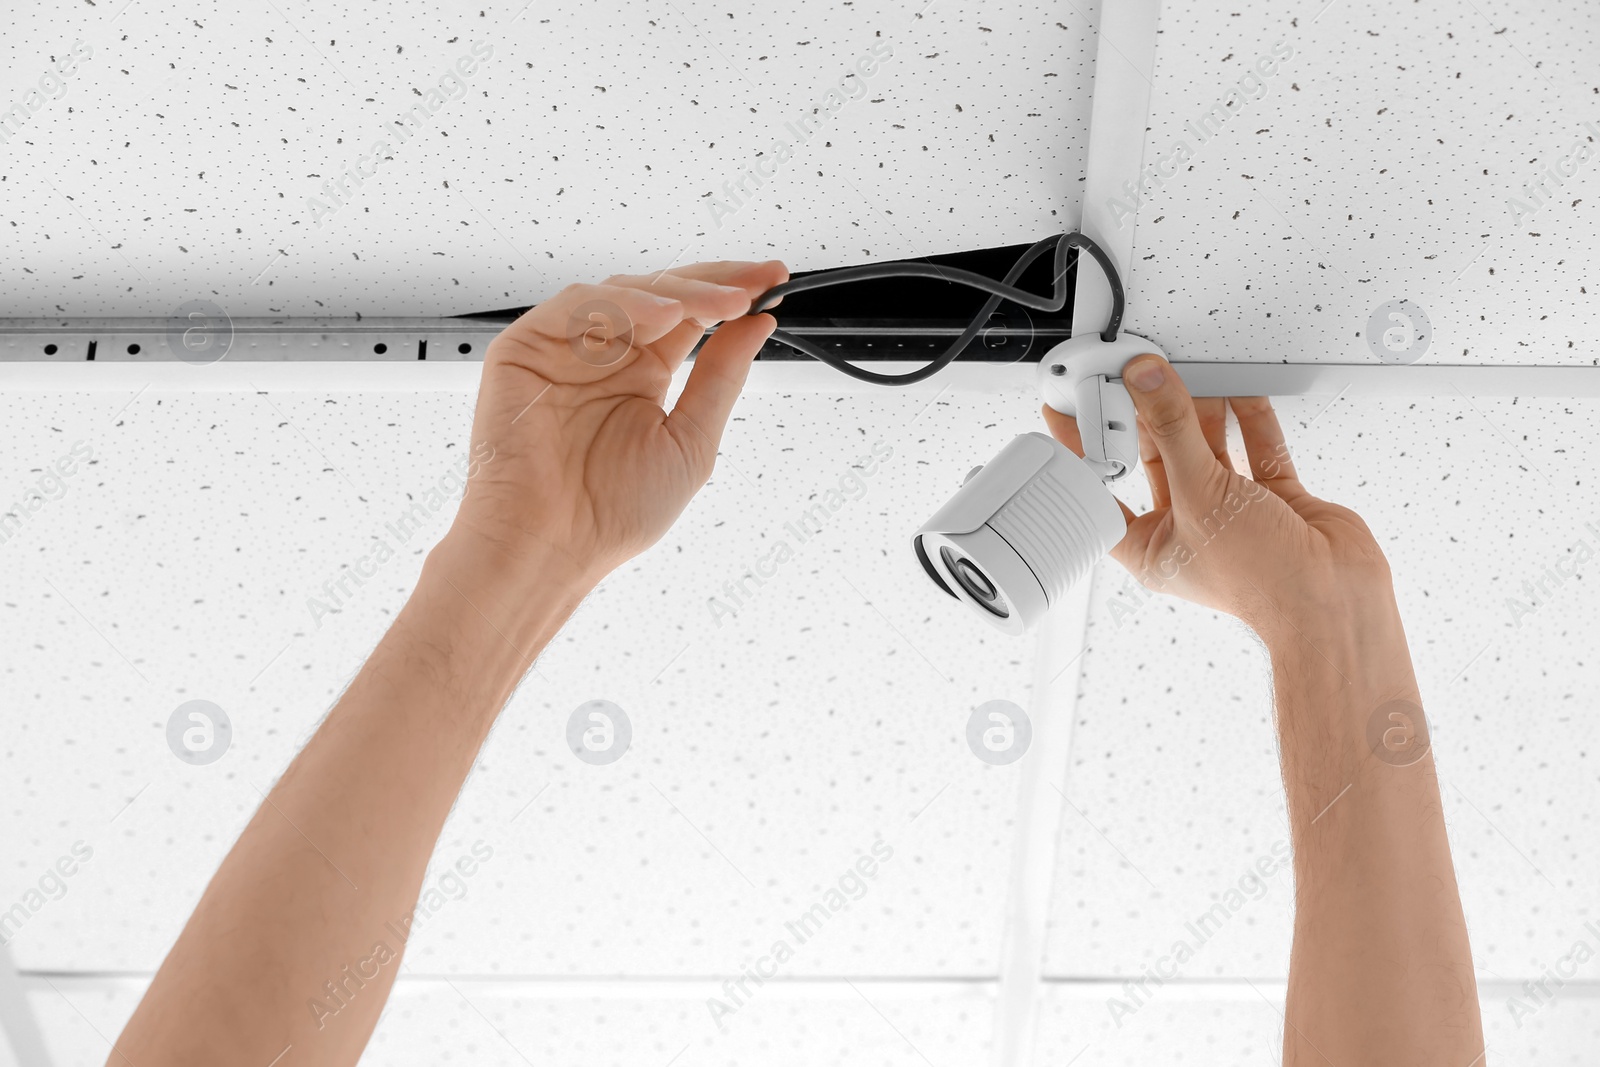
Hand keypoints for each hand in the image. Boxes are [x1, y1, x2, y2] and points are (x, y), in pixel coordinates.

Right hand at [449, 260, 788, 590]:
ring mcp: (566, 349)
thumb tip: (756, 327)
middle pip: (663, 294)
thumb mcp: (691, 443)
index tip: (773, 283)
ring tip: (721, 303)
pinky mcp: (526, 348)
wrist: (551, 547)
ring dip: (678, 291)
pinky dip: (622, 304)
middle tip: (755, 283)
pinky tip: (663, 314)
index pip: (691, 317)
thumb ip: (721, 378)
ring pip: (624, 292)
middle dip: (715, 284)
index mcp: (643, 376)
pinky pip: (575, 307)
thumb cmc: (609, 514)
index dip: (733, 294)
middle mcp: (606, 357)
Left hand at [1041, 354, 1394, 639]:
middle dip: (1151, 419)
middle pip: (1160, 461)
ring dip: (1201, 412)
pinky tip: (1238, 388)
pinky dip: (1250, 418)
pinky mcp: (1274, 500)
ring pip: (1208, 450)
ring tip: (1186, 372)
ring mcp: (1233, 513)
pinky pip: (1257, 448)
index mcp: (1151, 548)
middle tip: (1136, 377)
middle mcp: (1190, 530)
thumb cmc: (1260, 582)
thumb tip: (1148, 384)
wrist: (1333, 601)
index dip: (1086, 455)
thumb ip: (1174, 430)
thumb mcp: (1200, 493)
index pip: (1105, 493)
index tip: (1071, 415)